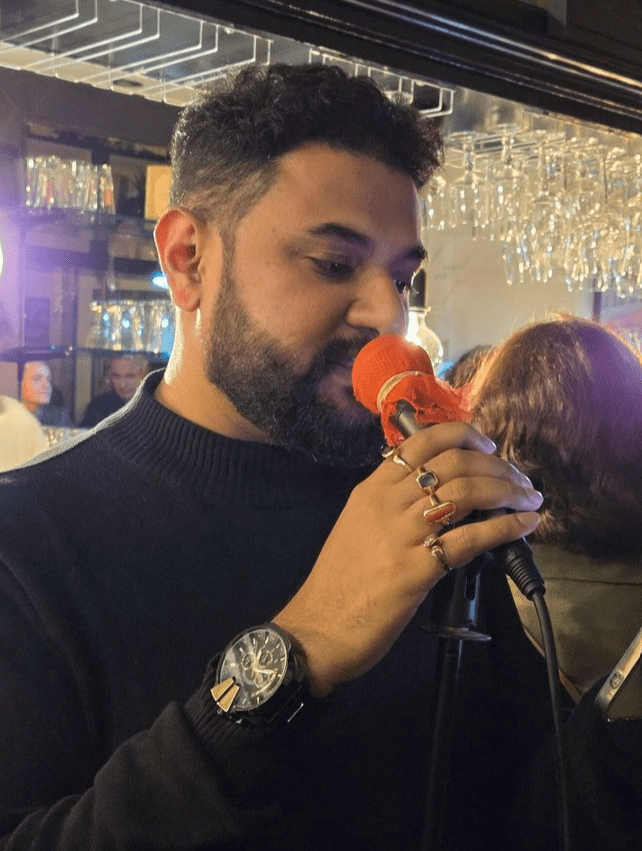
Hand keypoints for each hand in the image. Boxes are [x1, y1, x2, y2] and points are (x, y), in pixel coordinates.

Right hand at [274, 422, 541, 696]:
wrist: (317, 628)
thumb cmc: (338, 581)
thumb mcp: (358, 525)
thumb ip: (391, 504)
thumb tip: (436, 493)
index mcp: (371, 489)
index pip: (422, 441)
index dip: (465, 435)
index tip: (488, 446)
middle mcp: (387, 503)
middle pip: (454, 463)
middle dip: (498, 465)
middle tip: (519, 479)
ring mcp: (401, 535)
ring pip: (466, 492)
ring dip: (508, 491)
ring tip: (530, 498)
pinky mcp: (417, 570)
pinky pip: (470, 539)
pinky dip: (506, 527)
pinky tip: (525, 523)